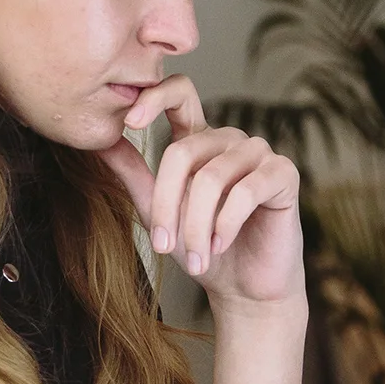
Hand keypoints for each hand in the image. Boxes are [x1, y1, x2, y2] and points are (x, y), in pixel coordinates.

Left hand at [98, 75, 303, 312]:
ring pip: (212, 178)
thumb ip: (134, 176)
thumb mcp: (159, 213)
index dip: (154, 98)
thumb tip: (100, 143)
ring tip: (197, 258)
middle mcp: (228, 140)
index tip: (129, 122)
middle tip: (162, 247)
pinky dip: (226, 224)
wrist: (244, 288)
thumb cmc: (203, 250)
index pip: (179, 94)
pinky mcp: (284, 173)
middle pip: (183, 152)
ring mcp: (259, 153)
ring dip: (197, 227)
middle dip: (168, 206)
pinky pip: (246, 191)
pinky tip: (220, 247)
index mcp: (198, 140)